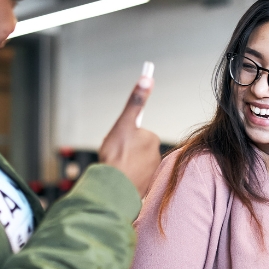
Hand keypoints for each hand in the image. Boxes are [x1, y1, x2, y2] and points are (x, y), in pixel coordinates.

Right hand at [98, 71, 160, 196]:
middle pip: (133, 148)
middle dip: (122, 150)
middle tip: (113, 155)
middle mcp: (155, 156)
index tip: (116, 144)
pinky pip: (132, 177)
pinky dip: (124, 177)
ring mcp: (150, 173)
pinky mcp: (144, 186)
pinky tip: (117, 179)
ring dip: (122, 164)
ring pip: (132, 162)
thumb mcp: (124, 123)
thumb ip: (135, 101)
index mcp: (152, 140)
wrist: (113, 190)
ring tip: (114, 168)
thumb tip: (147, 78)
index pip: (135, 132)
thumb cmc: (117, 157)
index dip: (122, 136)